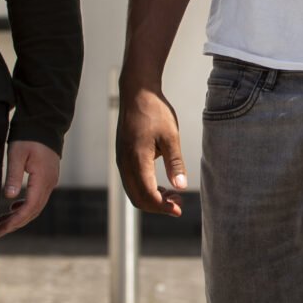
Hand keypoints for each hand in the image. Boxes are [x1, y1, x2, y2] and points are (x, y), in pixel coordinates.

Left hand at [0, 140, 59, 235]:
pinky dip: (26, 206)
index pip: (30, 207)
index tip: (0, 229)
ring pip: (36, 206)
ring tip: (3, 222)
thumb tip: (8, 197)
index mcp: (42, 179)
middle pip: (34, 210)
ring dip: (21, 215)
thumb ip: (13, 176)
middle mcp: (49, 183)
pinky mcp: (47, 178)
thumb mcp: (17, 154)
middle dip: (16, 222)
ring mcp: (50, 181)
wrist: (44, 123)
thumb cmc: (28, 137)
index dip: (15, 220)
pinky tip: (14, 207)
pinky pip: (38, 198)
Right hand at [116, 81, 189, 215]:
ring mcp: (121, 160)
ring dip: (152, 198)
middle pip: (138, 198)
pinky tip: (161, 185)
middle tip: (178, 203)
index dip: (163, 207)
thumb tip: (180, 187)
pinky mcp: (122, 156)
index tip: (179, 209)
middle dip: (158, 206)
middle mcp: (125, 163)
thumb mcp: (171, 136)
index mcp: (137, 159)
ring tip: (173, 195)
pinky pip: (131, 181)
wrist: (137, 92)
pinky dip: (145, 188)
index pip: (148, 194)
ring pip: (133, 191)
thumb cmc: (155, 111)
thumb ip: (175, 163)